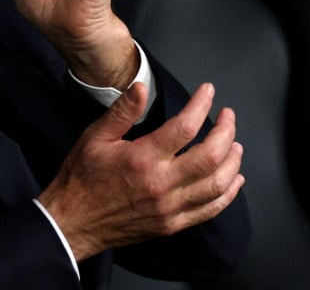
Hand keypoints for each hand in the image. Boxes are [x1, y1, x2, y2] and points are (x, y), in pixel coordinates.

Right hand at [37, 82, 245, 261]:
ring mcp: (170, 208)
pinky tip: (234, 179)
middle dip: (226, 131)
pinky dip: (228, 194)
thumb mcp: (95, 137)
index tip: (207, 91)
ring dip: (233, 162)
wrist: (74, 221)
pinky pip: (210, 210)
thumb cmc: (82, 177)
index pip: (185, 127)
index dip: (201, 105)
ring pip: (217, 185)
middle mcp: (161, 184)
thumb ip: (122, 111)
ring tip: (235, 143)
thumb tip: (141, 87)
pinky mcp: (172, 224)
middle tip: (227, 115)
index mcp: (142, 159)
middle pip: (210, 156)